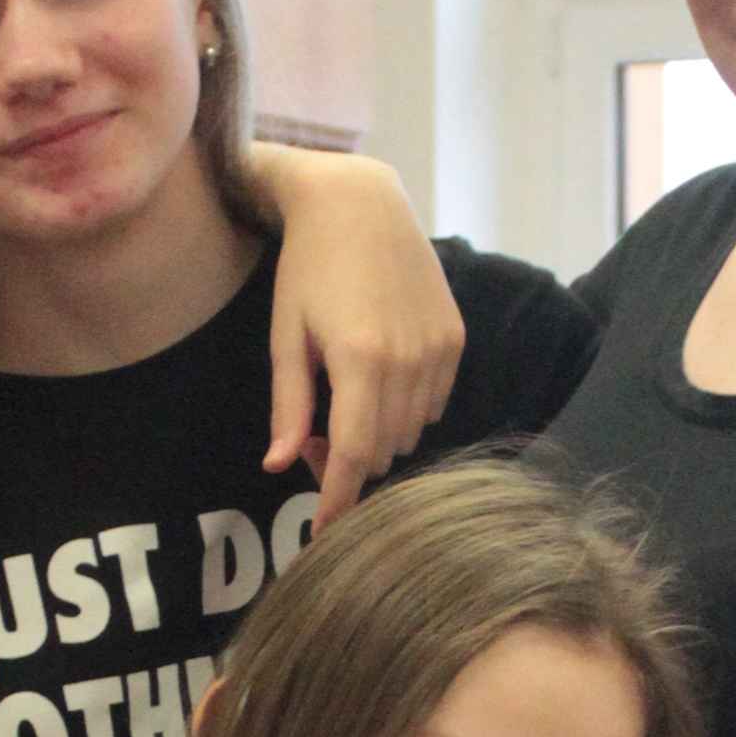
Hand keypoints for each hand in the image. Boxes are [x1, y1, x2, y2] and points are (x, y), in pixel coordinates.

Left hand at [257, 151, 463, 520]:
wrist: (361, 204)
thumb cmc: (308, 268)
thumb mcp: (286, 336)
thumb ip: (288, 406)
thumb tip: (280, 466)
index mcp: (361, 360)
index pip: (354, 456)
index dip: (338, 500)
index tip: (324, 532)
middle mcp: (409, 359)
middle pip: (382, 451)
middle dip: (348, 459)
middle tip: (313, 433)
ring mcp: (439, 350)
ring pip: (409, 432)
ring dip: (378, 433)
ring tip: (347, 397)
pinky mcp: (455, 339)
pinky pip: (432, 403)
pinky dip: (406, 407)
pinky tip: (381, 373)